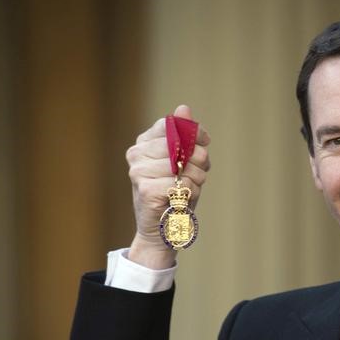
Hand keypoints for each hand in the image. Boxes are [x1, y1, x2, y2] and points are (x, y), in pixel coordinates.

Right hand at [125, 105, 210, 268]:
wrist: (162, 230)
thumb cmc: (175, 193)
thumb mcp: (184, 162)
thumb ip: (185, 136)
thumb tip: (183, 108)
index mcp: (143, 143)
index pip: (172, 124)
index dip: (194, 133)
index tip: (204, 143)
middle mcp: (136, 154)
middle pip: (182, 143)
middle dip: (199, 159)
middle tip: (196, 174)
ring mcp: (138, 172)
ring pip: (184, 164)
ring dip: (196, 178)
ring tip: (187, 189)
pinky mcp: (146, 190)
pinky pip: (181, 182)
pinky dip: (190, 192)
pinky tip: (183, 200)